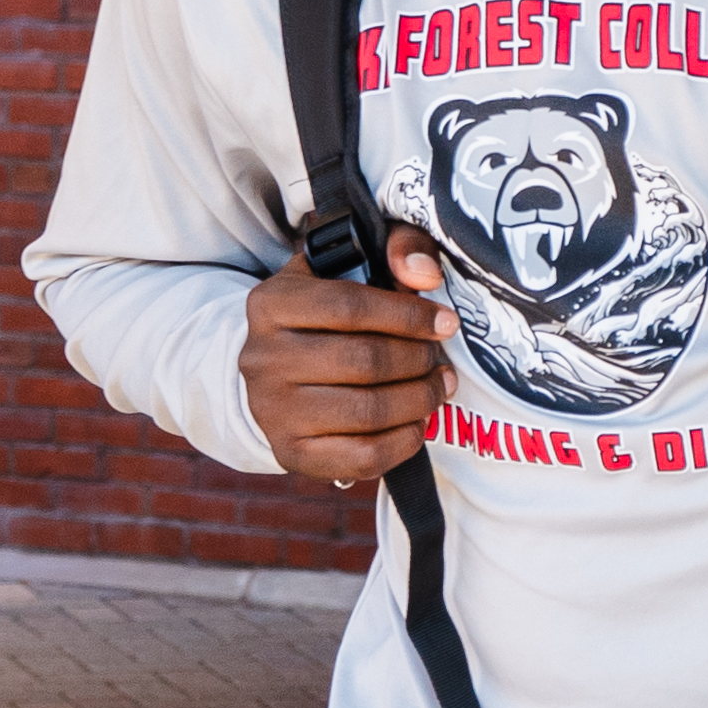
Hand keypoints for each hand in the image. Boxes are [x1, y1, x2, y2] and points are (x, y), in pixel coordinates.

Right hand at [240, 234, 456, 484]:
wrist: (273, 373)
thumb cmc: (323, 317)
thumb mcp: (345, 267)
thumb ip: (393, 251)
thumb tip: (425, 274)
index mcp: (271, 303)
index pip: (350, 306)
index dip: (408, 315)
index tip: (445, 322)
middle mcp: (263, 358)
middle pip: (363, 361)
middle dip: (417, 360)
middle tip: (440, 360)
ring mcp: (273, 410)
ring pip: (368, 411)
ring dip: (419, 400)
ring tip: (437, 387)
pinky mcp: (290, 452)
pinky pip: (362, 456)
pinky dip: (403, 442)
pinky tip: (416, 423)